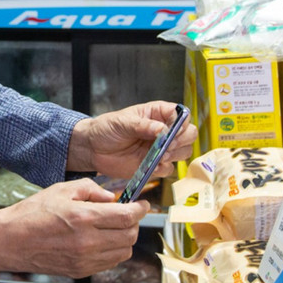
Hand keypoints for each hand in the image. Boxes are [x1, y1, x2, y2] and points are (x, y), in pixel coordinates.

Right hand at [0, 179, 147, 277]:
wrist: (10, 241)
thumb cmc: (31, 214)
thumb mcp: (61, 189)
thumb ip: (90, 189)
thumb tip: (110, 197)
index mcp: (83, 218)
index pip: (127, 216)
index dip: (140, 210)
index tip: (142, 204)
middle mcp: (88, 242)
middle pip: (130, 236)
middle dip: (134, 223)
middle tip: (128, 214)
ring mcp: (85, 260)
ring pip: (124, 252)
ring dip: (125, 238)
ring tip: (114, 227)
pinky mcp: (81, 271)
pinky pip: (110, 262)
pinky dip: (113, 251)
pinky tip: (101, 239)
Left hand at [67, 100, 197, 178]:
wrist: (93, 149)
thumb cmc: (106, 129)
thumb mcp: (122, 122)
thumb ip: (142, 125)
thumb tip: (162, 130)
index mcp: (157, 114)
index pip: (181, 115)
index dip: (181, 123)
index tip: (171, 131)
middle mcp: (163, 131)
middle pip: (189, 134)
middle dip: (180, 141)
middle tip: (165, 146)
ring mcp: (160, 148)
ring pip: (183, 152)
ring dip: (174, 156)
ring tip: (157, 155)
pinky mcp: (155, 165)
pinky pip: (169, 169)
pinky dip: (163, 169)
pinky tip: (150, 166)